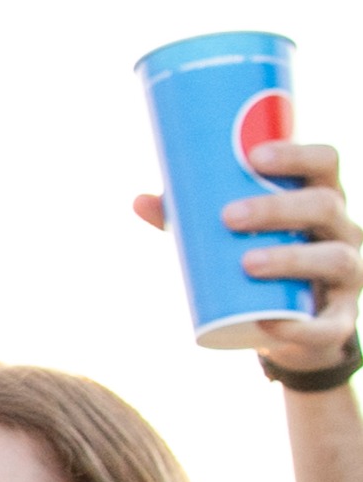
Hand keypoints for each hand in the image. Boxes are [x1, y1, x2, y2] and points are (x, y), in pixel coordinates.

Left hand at [139, 141, 360, 374]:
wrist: (287, 327)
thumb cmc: (258, 260)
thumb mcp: (229, 237)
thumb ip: (190, 218)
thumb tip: (139, 199)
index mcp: (321, 199)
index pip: (324, 162)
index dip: (297, 153)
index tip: (253, 156)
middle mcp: (343, 231)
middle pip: (325, 205)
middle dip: (278, 208)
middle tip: (229, 217)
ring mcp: (349, 274)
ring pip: (334, 258)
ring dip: (292, 258)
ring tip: (247, 262)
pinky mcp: (340, 320)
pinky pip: (330, 325)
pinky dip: (302, 328)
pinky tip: (273, 324)